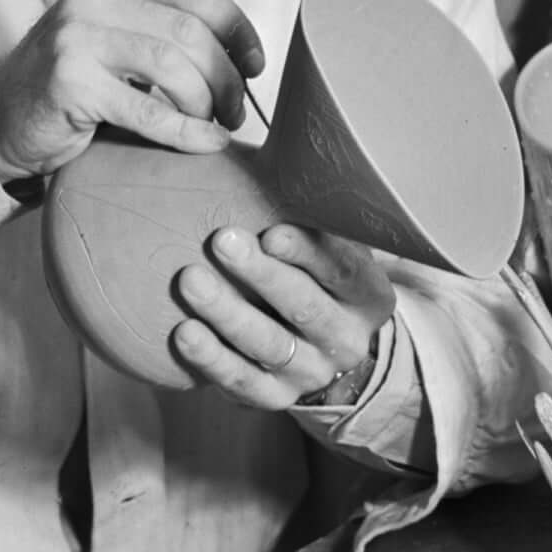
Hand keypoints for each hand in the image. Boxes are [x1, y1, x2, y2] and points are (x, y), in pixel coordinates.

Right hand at [0, 0, 264, 181]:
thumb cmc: (72, 81)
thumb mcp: (115, 34)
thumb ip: (164, 24)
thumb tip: (242, 47)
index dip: (237, 28)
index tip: (255, 64)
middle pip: (191, 31)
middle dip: (227, 76)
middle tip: (236, 109)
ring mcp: (77, 38)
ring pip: (175, 66)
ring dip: (208, 103)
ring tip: (215, 125)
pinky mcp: (71, 84)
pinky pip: (149, 111)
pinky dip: (187, 131)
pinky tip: (205, 143)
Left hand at [168, 222, 396, 414]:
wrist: (322, 346)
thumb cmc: (312, 274)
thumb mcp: (326, 244)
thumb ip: (303, 212)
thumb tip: (247, 153)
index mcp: (368, 294)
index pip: (342, 270)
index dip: (308, 252)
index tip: (272, 231)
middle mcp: (347, 338)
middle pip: (305, 308)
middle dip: (262, 275)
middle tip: (222, 240)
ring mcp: (312, 373)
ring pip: (269, 345)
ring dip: (228, 312)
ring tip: (190, 280)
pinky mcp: (275, 398)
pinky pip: (242, 381)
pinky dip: (211, 359)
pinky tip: (183, 332)